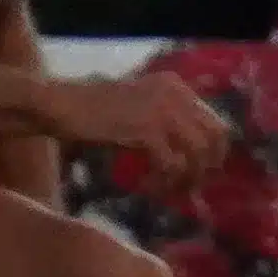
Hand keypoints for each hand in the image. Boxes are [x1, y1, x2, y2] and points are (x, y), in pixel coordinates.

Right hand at [46, 70, 230, 192]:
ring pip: (197, 154)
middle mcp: (176, 93)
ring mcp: (163, 110)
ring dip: (185, 179)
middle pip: (214, 138)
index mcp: (176, 86)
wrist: (61, 105)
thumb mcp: (139, 109)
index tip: (200, 174)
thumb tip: (196, 159)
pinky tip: (147, 187)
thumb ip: (168, 124)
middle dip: (205, 168)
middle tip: (188, 188)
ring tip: (167, 191)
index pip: (216, 122)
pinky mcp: (147, 129)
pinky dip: (163, 181)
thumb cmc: (94, 112)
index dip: (213, 153)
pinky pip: (171, 165)